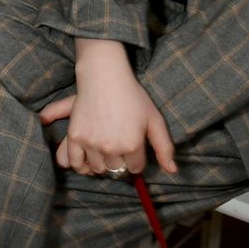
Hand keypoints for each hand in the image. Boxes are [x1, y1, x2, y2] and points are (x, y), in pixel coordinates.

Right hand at [40, 40, 177, 176]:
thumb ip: (164, 147)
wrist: (104, 77)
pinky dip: (82, 166)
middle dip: (120, 162)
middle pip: (117, 170)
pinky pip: (76, 163)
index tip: (134, 147)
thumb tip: (172, 170)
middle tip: (119, 146)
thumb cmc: (132, 96)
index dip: (137, 159)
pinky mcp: (75, 137)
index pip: (136, 167)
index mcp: (132, 144)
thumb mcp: (154, 119)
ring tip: (106, 151)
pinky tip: (88, 162)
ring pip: (98, 169)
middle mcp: (112, 147)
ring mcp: (92, 143)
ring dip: (103, 164)